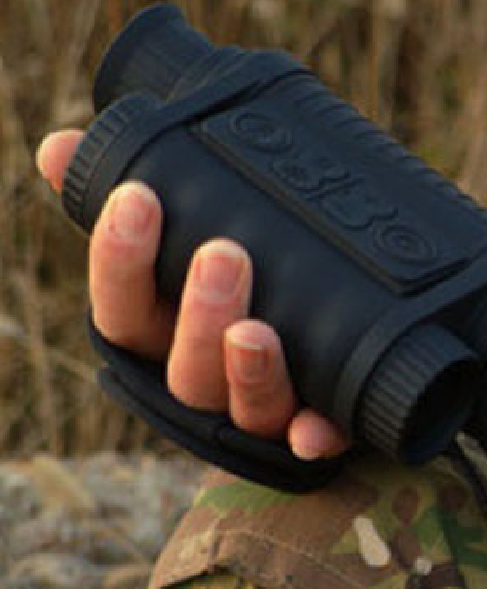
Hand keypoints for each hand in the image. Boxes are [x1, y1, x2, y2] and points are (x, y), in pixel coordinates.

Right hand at [37, 130, 349, 459]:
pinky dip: (313, 438)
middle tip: (223, 253)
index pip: (124, 310)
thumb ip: (142, 191)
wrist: (326, 335)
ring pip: (243, 406)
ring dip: (249, 373)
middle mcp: (206, 375)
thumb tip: (59, 149)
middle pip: (185, 367)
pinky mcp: (314, 422)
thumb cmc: (241, 277)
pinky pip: (314, 440)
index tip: (138, 198)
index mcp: (168, 332)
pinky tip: (315, 432)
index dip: (120, 261)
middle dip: (198, 316)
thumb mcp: (192, 230)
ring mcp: (258, 407)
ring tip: (256, 332)